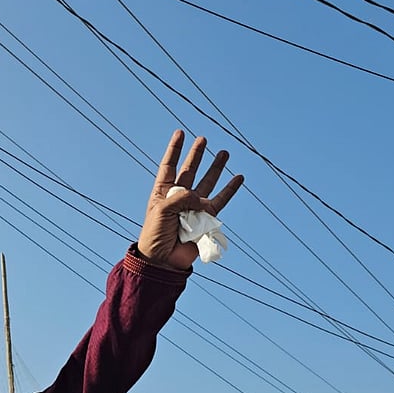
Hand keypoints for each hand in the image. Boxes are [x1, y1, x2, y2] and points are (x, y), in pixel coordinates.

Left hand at [138, 130, 243, 269]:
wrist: (163, 260)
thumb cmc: (155, 235)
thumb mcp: (162, 210)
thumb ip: (181, 198)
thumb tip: (202, 198)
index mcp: (163, 192)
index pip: (169, 166)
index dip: (175, 150)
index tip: (180, 133)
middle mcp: (180, 197)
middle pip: (190, 170)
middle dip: (197, 154)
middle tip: (203, 139)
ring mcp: (194, 207)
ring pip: (208, 182)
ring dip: (216, 168)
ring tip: (224, 152)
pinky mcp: (207, 218)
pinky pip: (221, 200)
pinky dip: (230, 189)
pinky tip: (238, 177)